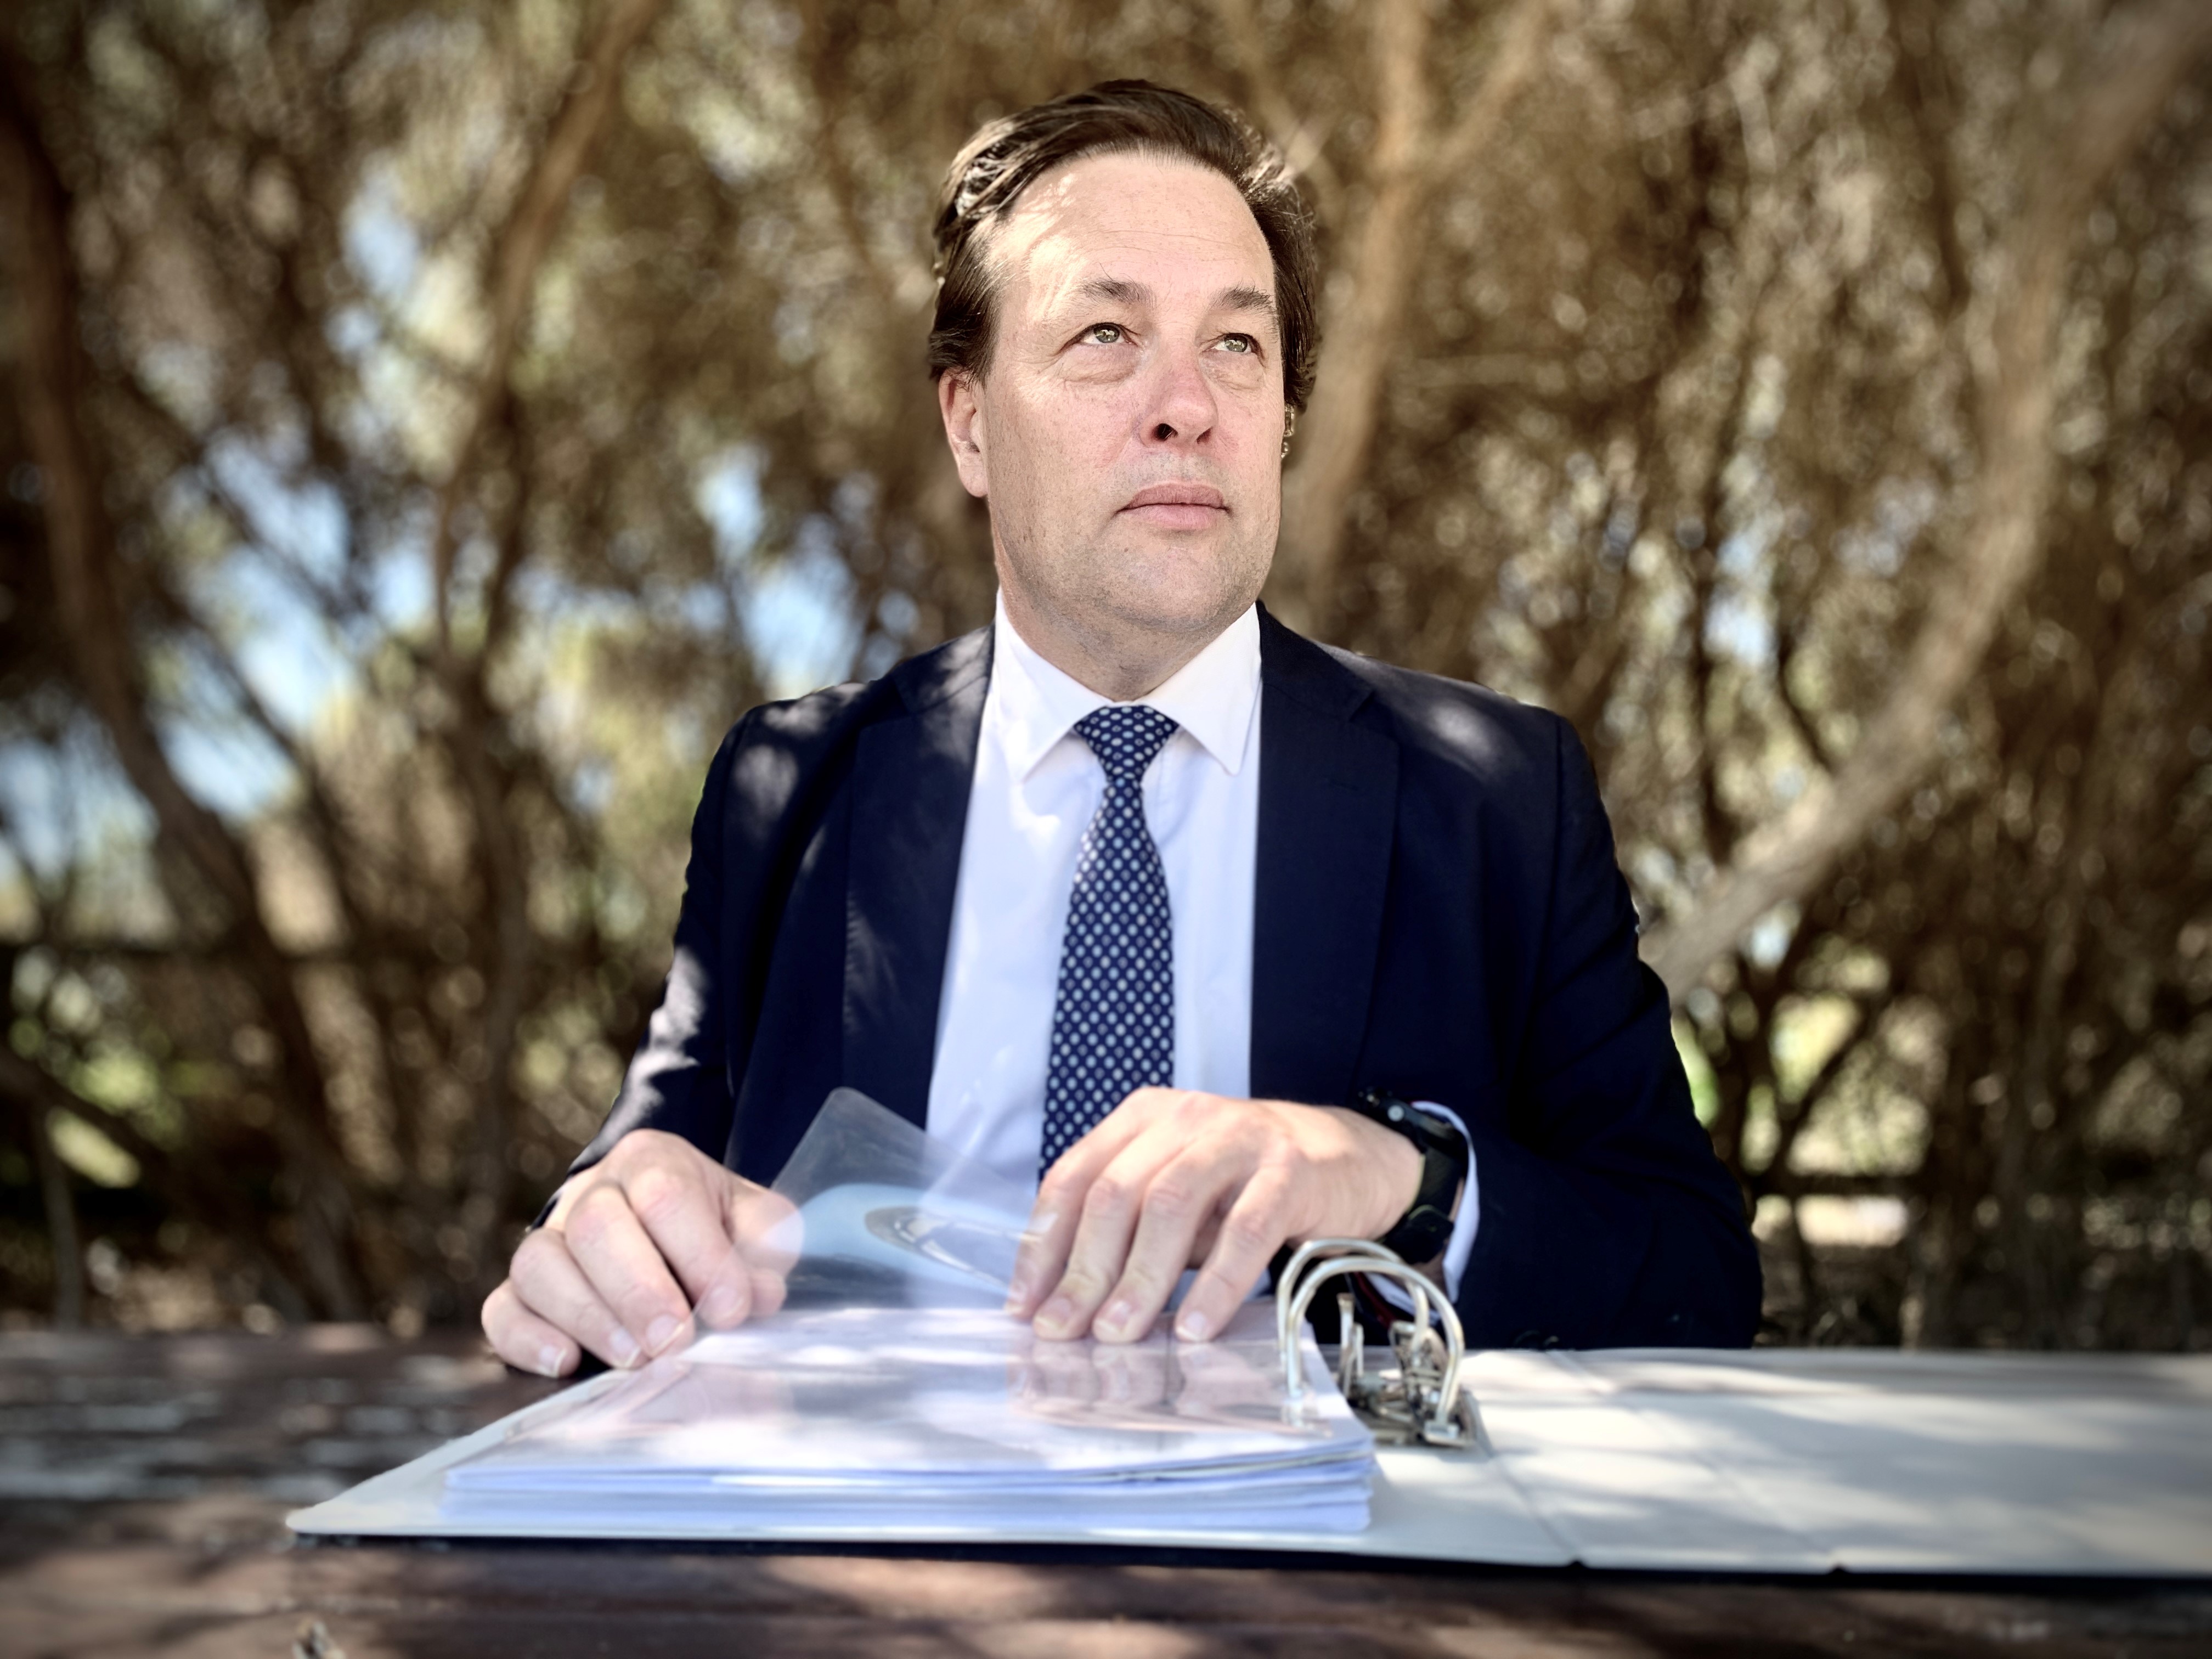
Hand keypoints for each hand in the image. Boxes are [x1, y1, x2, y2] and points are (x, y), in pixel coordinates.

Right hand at [481, 1129, 794, 1376]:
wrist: (659, 1220)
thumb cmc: (708, 1225)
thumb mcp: (750, 1221)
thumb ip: (763, 1248)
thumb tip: (761, 1293)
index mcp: (652, 1162)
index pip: (665, 1195)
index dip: (699, 1255)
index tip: (730, 1309)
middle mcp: (591, 1193)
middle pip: (595, 1227)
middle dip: (638, 1291)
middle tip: (674, 1341)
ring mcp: (547, 1239)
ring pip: (541, 1266)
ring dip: (588, 1318)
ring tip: (633, 1358)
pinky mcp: (518, 1289)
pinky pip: (502, 1310)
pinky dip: (527, 1340)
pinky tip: (566, 1364)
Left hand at [1004, 1088, 1421, 1345]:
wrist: (1348, 1158)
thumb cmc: (1245, 1185)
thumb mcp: (1177, 1194)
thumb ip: (1130, 1234)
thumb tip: (1070, 1307)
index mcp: (1143, 1119)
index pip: (1074, 1177)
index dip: (1043, 1244)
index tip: (1025, 1305)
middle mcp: (1184, 1119)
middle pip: (1115, 1192)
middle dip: (1083, 1269)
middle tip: (1065, 1331)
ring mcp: (1238, 1139)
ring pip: (1169, 1204)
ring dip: (1139, 1276)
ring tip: (1120, 1332)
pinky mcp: (1288, 1172)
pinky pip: (1245, 1229)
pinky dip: (1216, 1281)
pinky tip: (1198, 1324)